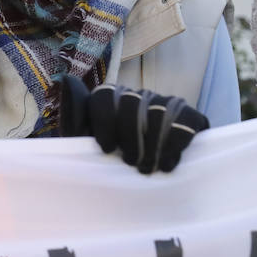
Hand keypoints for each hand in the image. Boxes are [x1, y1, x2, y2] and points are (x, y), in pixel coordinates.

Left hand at [60, 76, 207, 173]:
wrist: (140, 175)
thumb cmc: (109, 153)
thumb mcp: (85, 137)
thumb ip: (75, 113)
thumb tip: (67, 80)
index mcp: (111, 96)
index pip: (105, 96)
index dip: (105, 122)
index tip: (108, 149)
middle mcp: (138, 94)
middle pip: (133, 103)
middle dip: (130, 136)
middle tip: (131, 162)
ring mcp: (165, 102)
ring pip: (160, 112)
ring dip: (152, 144)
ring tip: (147, 168)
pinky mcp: (189, 115)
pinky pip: (187, 120)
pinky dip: (176, 143)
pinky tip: (167, 164)